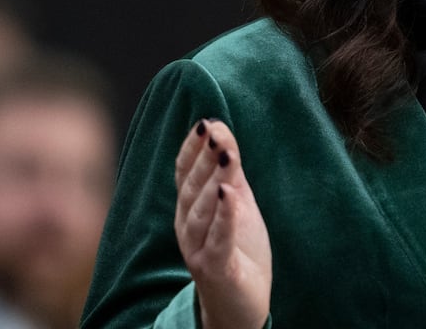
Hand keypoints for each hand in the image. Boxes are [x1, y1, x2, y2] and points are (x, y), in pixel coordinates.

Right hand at [174, 119, 271, 328]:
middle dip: (203, 159)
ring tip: (225, 156)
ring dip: (212, 181)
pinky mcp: (215, 268)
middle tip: (215, 132)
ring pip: (201, 211)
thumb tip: (220, 129)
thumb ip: (229, 170)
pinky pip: (218, 239)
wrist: (241, 302)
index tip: (204, 123)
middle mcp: (187, 226)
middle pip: (192, 188)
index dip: (192, 148)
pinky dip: (223, 216)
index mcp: (189, 208)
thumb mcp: (236, 202)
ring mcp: (198, 248)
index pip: (184, 173)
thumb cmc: (237, 248)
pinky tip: (228, 194)